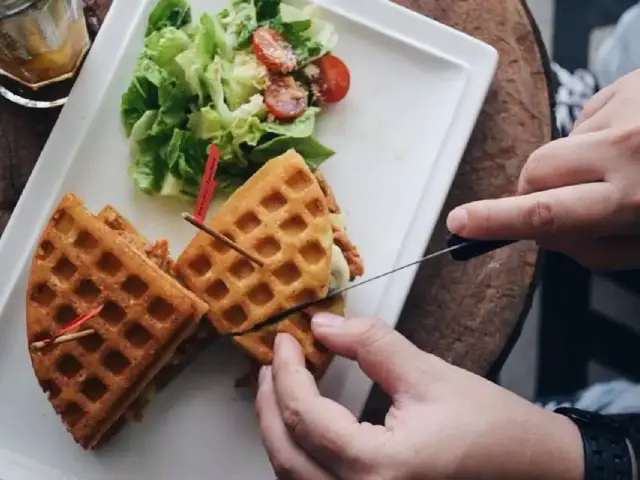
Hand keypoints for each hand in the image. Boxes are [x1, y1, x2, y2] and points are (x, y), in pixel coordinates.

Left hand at [255, 315, 582, 478]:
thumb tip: (323, 327)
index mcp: (379, 468)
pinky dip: (301, 453)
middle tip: (272, 363)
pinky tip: (304, 424)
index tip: (285, 340)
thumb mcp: (428, 374)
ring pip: (295, 476)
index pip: (305, 416)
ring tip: (278, 387)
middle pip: (287, 455)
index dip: (288, 372)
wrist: (535, 469)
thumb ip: (371, 345)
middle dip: (270, 404)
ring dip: (279, 430)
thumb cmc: (493, 428)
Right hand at [447, 68, 639, 269]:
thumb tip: (547, 235)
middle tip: (559, 204)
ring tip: (628, 167)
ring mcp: (627, 107)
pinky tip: (637, 140)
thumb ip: (599, 247)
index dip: (494, 220)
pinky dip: (603, 137)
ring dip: (580, 165)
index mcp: (635, 195)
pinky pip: (590, 119)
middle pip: (535, 173)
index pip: (543, 213)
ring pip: (564, 147)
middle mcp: (626, 146)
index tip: (459, 223)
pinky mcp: (629, 84)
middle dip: (533, 194)